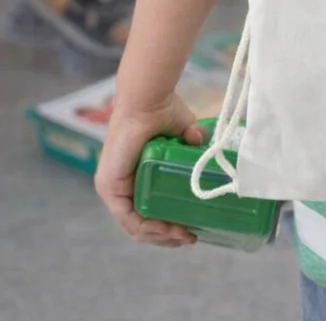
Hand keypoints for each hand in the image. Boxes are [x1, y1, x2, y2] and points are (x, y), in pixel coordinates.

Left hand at [95, 94, 204, 247]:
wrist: (149, 100)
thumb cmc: (164, 109)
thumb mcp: (183, 130)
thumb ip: (191, 139)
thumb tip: (201, 142)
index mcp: (133, 174)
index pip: (146, 210)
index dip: (167, 224)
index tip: (190, 229)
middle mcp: (118, 185)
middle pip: (139, 224)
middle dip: (165, 237)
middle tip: (189, 238)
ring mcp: (111, 187)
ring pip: (133, 225)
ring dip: (159, 236)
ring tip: (183, 237)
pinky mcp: (110, 186)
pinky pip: (128, 218)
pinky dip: (149, 228)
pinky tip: (168, 230)